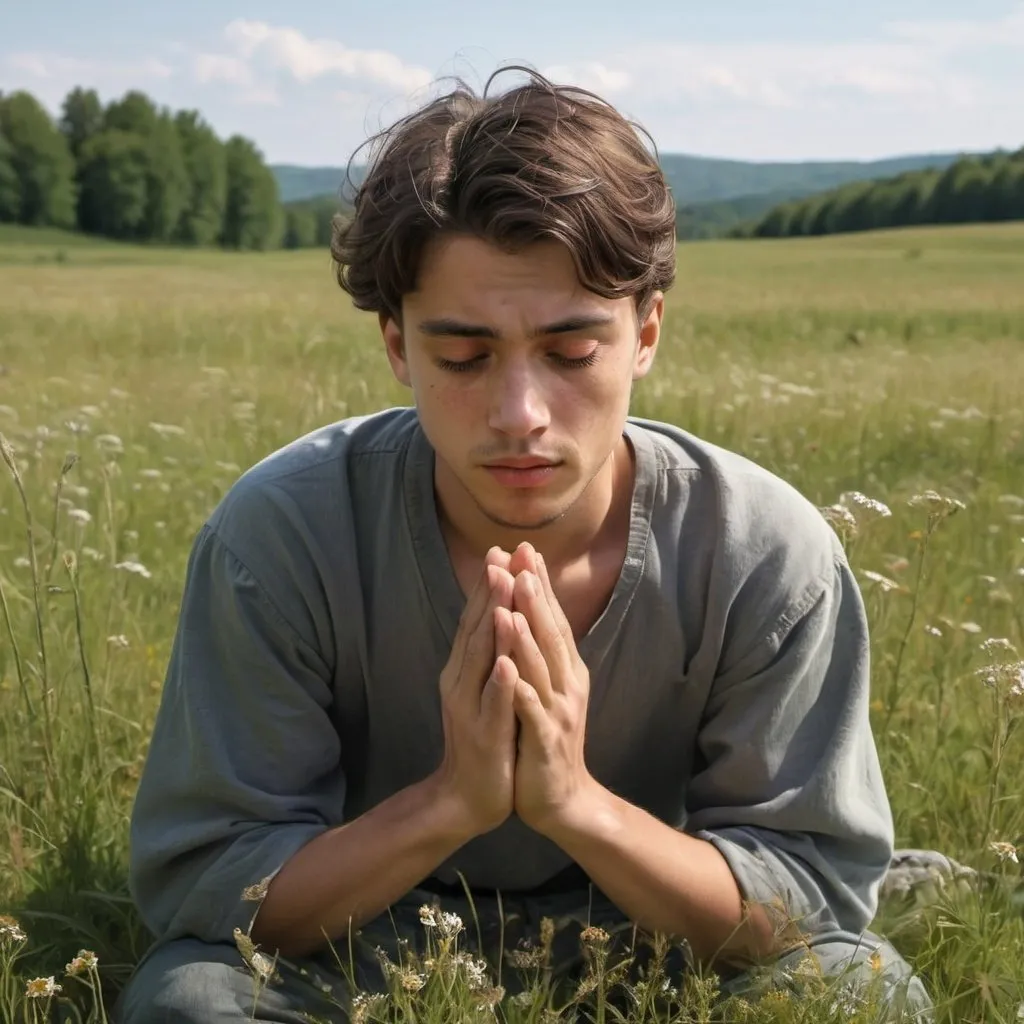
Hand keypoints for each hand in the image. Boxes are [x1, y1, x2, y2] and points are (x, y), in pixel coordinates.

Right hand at [435, 546, 517, 836]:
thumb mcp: (485, 689)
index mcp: (464, 668)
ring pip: (481, 658)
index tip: (503, 549)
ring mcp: (469, 706)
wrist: (467, 795)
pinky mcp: (482, 734)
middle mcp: (461, 680)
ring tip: (504, 590)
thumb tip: (498, 612)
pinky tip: (508, 663)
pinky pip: (492, 704)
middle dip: (490, 590)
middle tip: (500, 554)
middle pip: (476, 627)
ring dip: (492, 622)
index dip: (489, 584)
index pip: (477, 618)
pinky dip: (499, 682)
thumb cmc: (484, 737)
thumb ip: (488, 653)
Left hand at [505, 543, 594, 836]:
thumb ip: (542, 653)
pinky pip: (532, 712)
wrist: (560, 799)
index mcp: (564, 670)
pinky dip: (522, 690)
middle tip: (522, 560)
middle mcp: (566, 684)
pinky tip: (510, 672)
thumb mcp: (546, 690)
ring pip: (541, 667)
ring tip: (512, 606)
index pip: (551, 619)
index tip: (524, 550)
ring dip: (526, 635)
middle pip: (550, 634)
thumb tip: (533, 611)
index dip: (539, 585)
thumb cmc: (545, 740)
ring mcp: (558, 712)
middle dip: (534, 596)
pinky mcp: (546, 741)